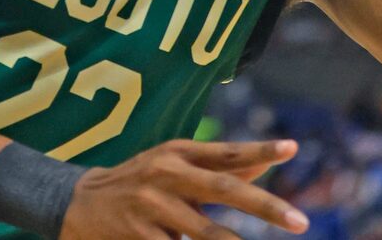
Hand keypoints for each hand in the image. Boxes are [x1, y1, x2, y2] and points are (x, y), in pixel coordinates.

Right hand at [62, 138, 304, 239]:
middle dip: (265, 206)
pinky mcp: (139, 232)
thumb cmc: (142, 184)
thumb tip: (266, 159)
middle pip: (224, 188)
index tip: (292, 149)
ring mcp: (152, 203)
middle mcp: (166, 171)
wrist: (80, 204)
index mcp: (178, 152)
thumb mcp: (176, 166)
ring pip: (207, 232)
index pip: (226, 151)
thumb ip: (221, 166)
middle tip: (301, 222)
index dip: (259, 150)